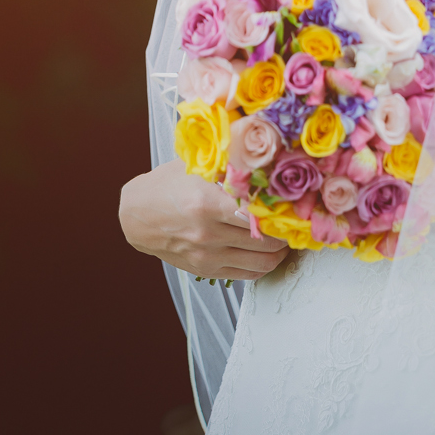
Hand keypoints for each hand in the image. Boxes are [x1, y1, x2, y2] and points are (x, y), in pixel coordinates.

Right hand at [119, 159, 288, 280]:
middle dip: (288, 230)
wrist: (137, 214)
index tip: (297, 202)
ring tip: (287, 235)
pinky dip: (264, 264)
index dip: (283, 209)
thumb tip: (268, 159)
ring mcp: (207, 256)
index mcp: (207, 202)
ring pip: (262, 261)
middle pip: (266, 239)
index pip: (260, 212)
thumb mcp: (197, 166)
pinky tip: (270, 250)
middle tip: (297, 219)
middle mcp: (208, 233)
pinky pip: (247, 275)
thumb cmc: (168, 184)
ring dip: (281, 250)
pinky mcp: (205, 270)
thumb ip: (230, 166)